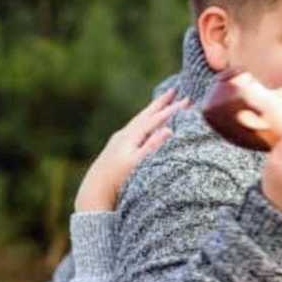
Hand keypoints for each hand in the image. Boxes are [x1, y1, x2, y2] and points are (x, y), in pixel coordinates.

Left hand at [74, 89, 188, 211]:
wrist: (95, 191)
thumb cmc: (118, 180)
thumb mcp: (138, 164)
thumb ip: (153, 146)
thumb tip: (168, 130)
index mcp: (131, 136)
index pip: (155, 119)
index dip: (172, 109)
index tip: (187, 100)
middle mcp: (124, 134)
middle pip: (146, 114)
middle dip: (161, 102)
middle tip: (174, 89)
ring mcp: (119, 140)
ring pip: (139, 120)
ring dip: (152, 110)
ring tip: (162, 102)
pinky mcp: (116, 147)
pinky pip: (135, 128)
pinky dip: (144, 121)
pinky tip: (145, 125)